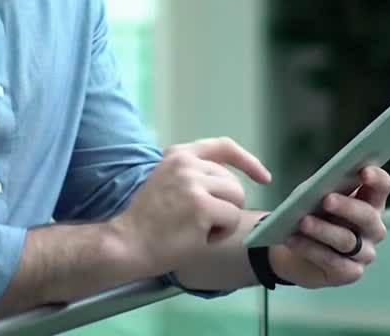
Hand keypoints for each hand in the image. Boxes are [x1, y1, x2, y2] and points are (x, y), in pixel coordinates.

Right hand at [111, 138, 271, 275]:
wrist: (125, 243)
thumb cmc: (147, 221)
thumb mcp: (166, 182)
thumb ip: (194, 175)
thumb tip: (230, 184)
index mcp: (178, 155)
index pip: (223, 147)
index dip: (247, 161)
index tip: (263, 176)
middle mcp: (187, 164)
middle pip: (233, 182)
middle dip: (227, 205)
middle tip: (200, 222)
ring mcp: (195, 184)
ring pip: (236, 199)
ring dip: (224, 220)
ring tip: (198, 229)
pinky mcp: (202, 207)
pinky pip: (232, 219)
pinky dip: (220, 234)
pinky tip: (198, 237)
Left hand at [270, 166, 389, 287]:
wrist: (295, 251)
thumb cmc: (311, 214)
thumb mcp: (315, 196)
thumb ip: (323, 188)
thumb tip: (322, 185)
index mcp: (370, 202)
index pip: (382, 187)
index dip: (376, 179)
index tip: (364, 171)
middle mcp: (373, 229)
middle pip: (368, 216)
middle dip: (347, 207)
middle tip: (327, 199)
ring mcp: (365, 253)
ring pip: (347, 240)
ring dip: (323, 230)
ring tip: (302, 222)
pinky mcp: (351, 273)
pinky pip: (333, 262)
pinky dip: (310, 249)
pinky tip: (293, 240)